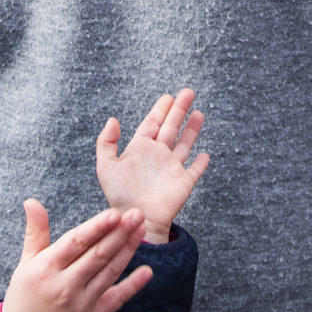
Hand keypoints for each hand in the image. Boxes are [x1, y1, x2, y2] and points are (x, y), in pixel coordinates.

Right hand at [0, 202, 150, 311]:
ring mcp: (80, 304)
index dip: (97, 227)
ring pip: (109, 272)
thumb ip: (36, 231)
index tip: (115, 213)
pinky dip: (133, 285)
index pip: (76, 242)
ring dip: (127, 250)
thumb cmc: (26, 293)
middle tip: (137, 215)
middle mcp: (64, 286)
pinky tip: (147, 271)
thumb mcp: (26, 261)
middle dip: (119, 233)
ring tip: (141, 230)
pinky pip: (116, 299)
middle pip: (97, 255)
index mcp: (46, 268)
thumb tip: (32, 201)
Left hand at [95, 90, 208, 243]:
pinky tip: (205, 155)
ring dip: (192, 129)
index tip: (169, 96)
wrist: (136, 219)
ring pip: (185, 144)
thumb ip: (106, 142)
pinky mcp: (183, 183)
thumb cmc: (119, 196)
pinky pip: (194, 170)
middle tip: (188, 92)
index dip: (161, 109)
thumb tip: (113, 119)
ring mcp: (171, 169)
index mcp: (141, 149)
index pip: (153, 123)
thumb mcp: (106, 166)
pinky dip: (200, 163)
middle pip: (171, 127)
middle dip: (180, 109)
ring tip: (199, 113)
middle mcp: (158, 155)